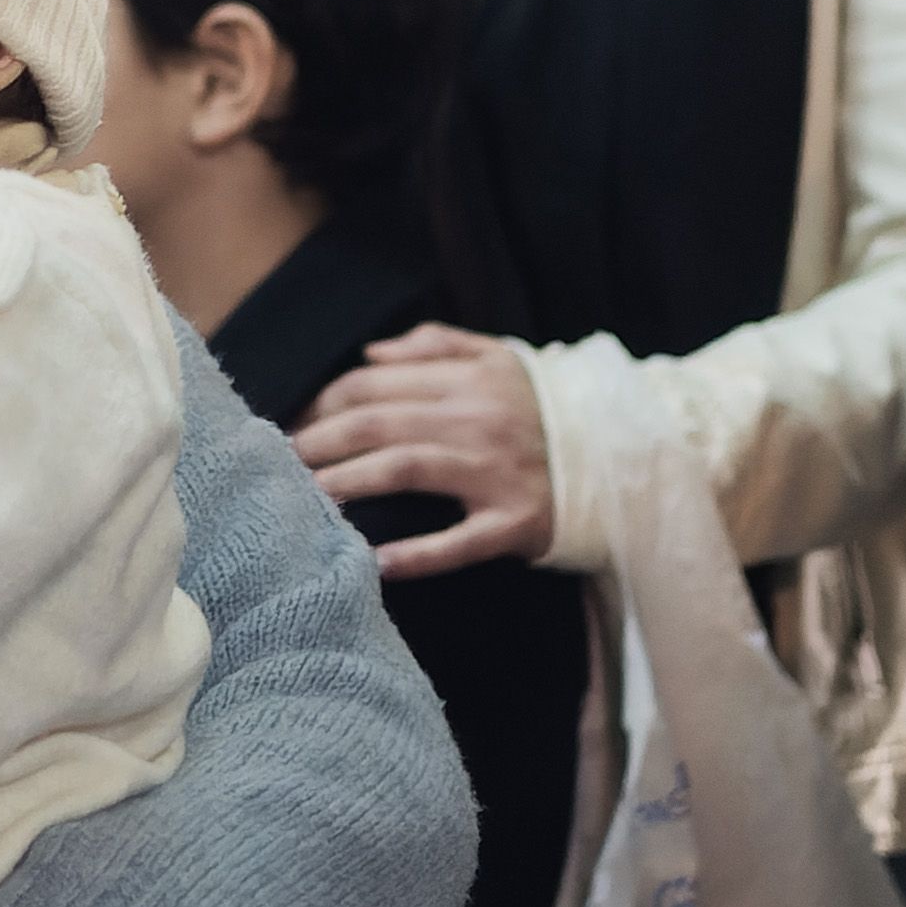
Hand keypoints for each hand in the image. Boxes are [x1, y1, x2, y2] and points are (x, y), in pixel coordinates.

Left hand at [291, 323, 552, 579]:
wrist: (623, 455)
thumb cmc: (543, 407)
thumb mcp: (498, 357)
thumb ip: (435, 344)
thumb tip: (371, 351)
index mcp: (467, 380)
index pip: (373, 384)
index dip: (323, 402)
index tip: (292, 421)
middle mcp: (476, 421)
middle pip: (377, 424)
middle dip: (320, 441)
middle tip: (281, 461)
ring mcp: (495, 473)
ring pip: (404, 469)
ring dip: (348, 483)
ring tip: (307, 496)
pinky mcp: (515, 522)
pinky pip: (459, 542)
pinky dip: (417, 555)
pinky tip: (376, 563)